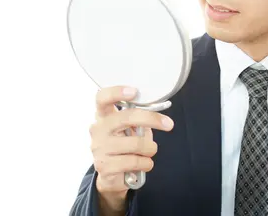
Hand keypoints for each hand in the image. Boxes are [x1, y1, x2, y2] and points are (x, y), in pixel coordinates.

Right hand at [89, 86, 173, 213]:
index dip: (117, 92)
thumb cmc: (124, 146)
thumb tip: (160, 116)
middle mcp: (98, 130)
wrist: (111, 175)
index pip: (102, 98)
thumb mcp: (130, 129)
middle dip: (152, 119)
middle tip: (168, 124)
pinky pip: (135, 161)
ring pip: (137, 143)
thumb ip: (138, 119)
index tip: (134, 91)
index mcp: (104, 116)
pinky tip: (144, 164)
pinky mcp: (105, 167)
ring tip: (148, 151)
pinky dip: (146, 163)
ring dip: (150, 148)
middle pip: (127, 117)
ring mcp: (99, 148)